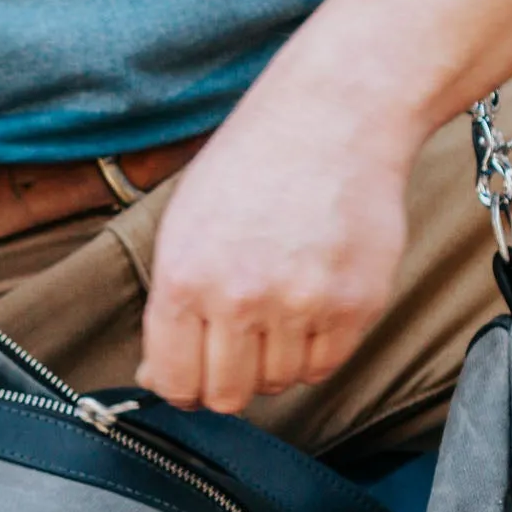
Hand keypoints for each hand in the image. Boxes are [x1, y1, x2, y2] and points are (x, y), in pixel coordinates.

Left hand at [137, 73, 417, 413]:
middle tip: (236, 349)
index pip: (174, 380)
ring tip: (278, 309)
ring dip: (274, 362)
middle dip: (225, 383)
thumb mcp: (183, 227)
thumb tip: (156, 376)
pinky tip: (309, 308)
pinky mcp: (356, 304)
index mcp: (186, 279)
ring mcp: (302, 303)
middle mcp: (241, 298)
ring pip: (279, 384)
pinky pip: (327, 365)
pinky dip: (315, 351)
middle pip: (227, 395)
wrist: (333, 117)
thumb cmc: (251, 167)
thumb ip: (169, 306)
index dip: (180, 389)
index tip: (190, 380)